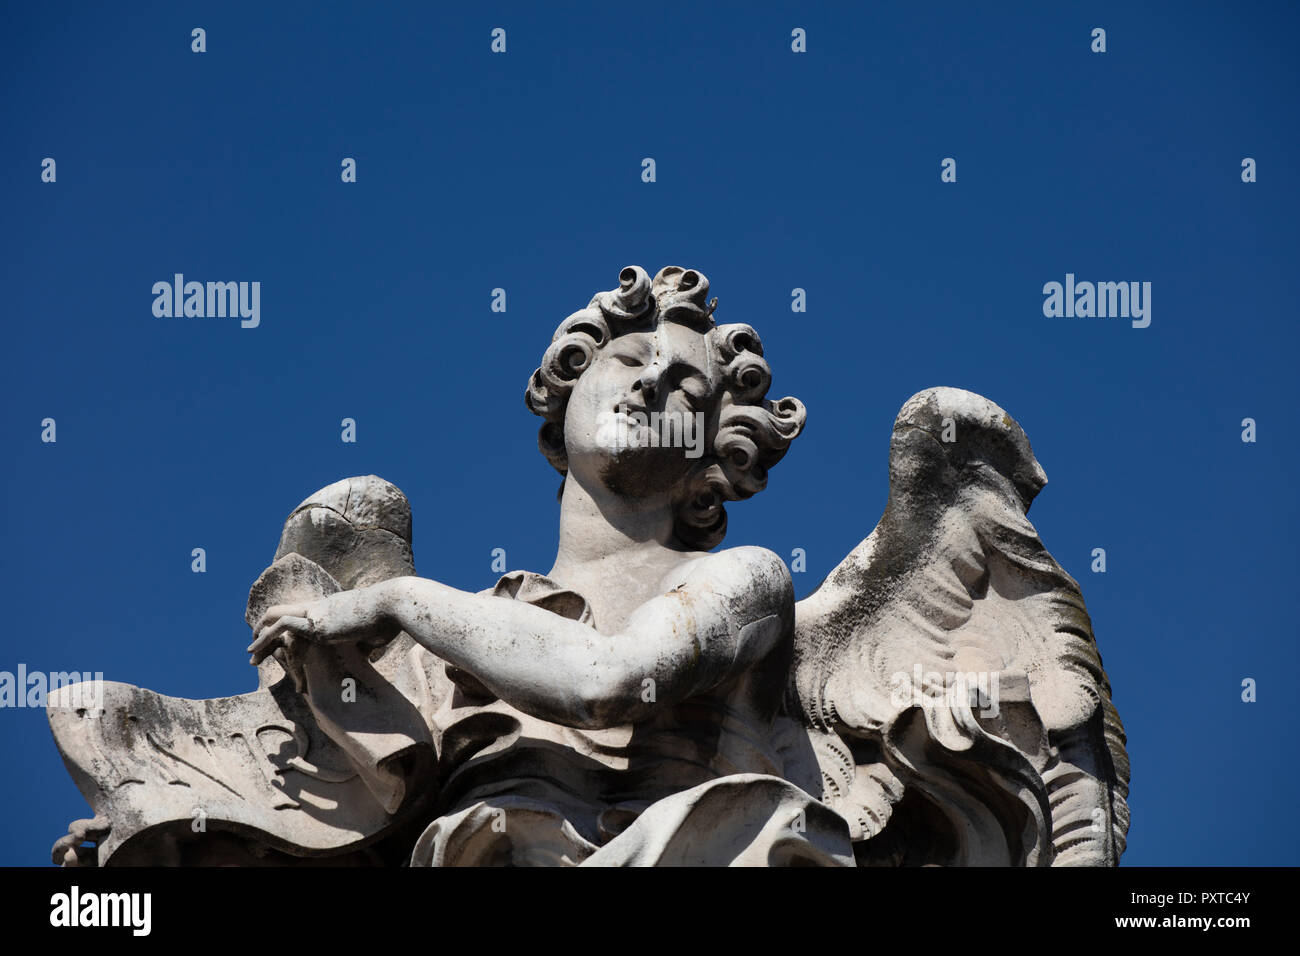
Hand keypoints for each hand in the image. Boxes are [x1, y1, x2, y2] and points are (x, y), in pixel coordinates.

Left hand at [247, 588, 394, 665]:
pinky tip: (255, 651)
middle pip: (283, 612)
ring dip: (261, 638)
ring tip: (250, 657)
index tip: (281, 647)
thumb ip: (365, 642)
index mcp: (334, 608)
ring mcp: (317, 613)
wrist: (395, 604)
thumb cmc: (392, 619)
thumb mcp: (376, 634)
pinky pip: (282, 626)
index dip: (289, 631)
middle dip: (266, 629)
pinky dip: (266, 639)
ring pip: (276, 617)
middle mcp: (321, 607)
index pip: (303, 616)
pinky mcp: (316, 622)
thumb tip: (367, 654)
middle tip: (255, 647)